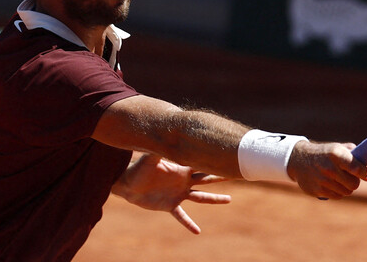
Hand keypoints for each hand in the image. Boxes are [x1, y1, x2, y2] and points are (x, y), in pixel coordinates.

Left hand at [112, 153, 230, 233]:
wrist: (127, 183)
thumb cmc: (138, 168)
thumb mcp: (150, 157)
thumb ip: (159, 149)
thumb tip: (165, 135)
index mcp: (182, 168)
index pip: (201, 163)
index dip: (214, 160)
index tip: (228, 156)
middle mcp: (184, 181)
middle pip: (207, 178)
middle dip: (221, 176)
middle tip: (238, 173)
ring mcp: (179, 194)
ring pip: (201, 197)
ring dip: (215, 199)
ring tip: (229, 199)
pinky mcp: (170, 205)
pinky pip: (182, 216)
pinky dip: (188, 224)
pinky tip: (197, 231)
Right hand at [286, 141, 366, 199]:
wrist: (299, 159)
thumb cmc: (325, 153)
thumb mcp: (338, 148)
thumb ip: (357, 158)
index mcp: (336, 154)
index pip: (358, 168)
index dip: (363, 172)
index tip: (363, 172)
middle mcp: (329, 168)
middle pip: (354, 184)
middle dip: (354, 180)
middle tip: (349, 176)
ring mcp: (323, 181)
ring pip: (347, 192)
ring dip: (346, 187)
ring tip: (339, 179)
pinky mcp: (318, 191)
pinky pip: (337, 196)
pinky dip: (338, 192)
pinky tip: (332, 183)